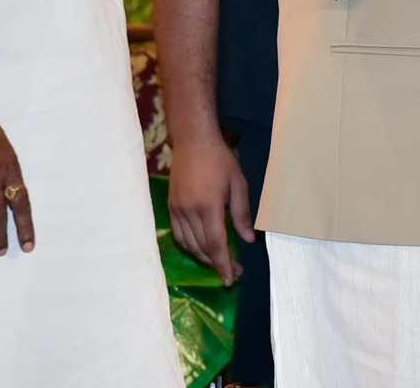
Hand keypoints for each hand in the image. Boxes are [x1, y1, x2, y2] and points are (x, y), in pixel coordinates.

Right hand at [168, 136, 252, 285]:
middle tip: (232, 272)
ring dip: (204, 257)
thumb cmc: (219, 160)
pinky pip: (179, 235)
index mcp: (208, 206)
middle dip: (217, 263)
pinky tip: (201, 248)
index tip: (232, 278)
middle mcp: (189, 211)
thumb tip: (248, 240)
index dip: (224, 264)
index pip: (216, 244)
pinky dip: (190, 246)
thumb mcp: (238, 183)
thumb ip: (242, 213)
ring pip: (189, 245)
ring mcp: (177, 210)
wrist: (193, 141)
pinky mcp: (170, 207)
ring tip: (219, 262)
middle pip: (202, 248)